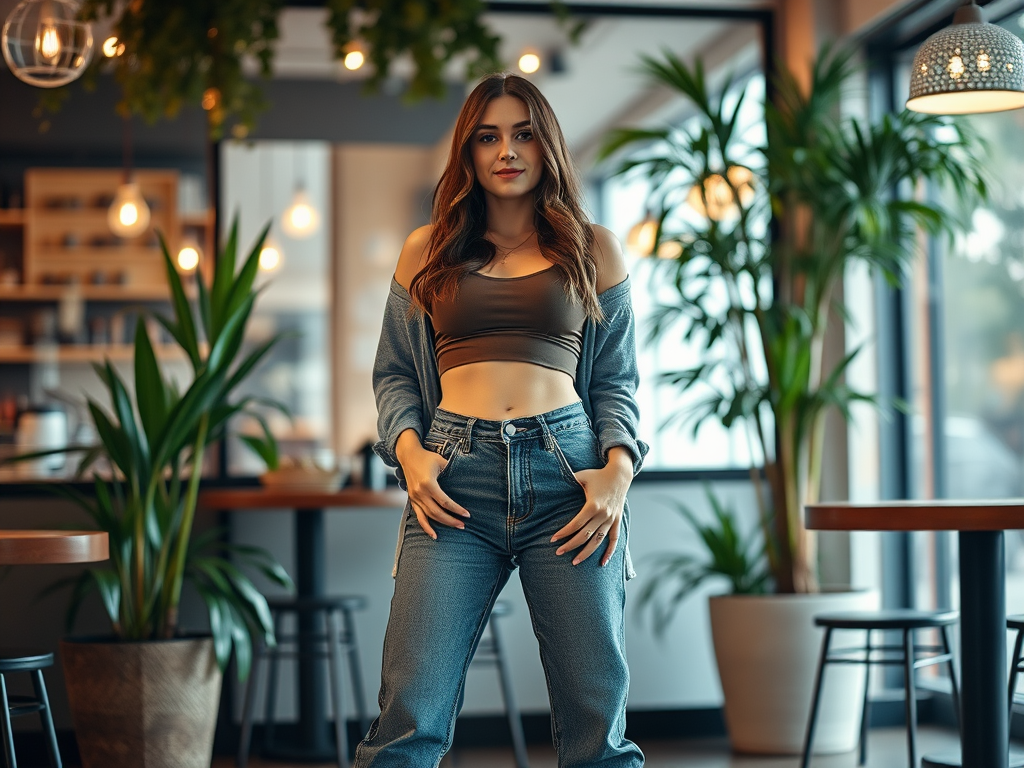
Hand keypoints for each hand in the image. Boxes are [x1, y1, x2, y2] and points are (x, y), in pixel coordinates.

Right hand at [396, 429, 469, 539]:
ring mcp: (415, 497)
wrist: (409, 456)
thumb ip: (452, 471)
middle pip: (437, 512)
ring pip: (429, 516)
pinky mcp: (412, 499)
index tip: (467, 515)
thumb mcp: (441, 461)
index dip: (457, 510)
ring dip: (442, 524)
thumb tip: (465, 481)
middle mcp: (420, 493)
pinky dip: (426, 527)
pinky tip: (434, 535)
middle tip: (463, 525)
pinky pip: (419, 516)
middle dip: (451, 520)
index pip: (445, 502)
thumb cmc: (427, 457)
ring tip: (455, 527)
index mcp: (428, 484)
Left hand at [550, 446, 632, 565]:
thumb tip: (551, 481)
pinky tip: (602, 563)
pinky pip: (614, 539)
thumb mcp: (581, 476)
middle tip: (558, 553)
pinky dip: (609, 552)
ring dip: (586, 553)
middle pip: (585, 535)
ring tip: (574, 562)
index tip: (553, 540)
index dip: (564, 533)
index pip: (576, 524)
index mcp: (593, 505)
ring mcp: (611, 519)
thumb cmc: (597, 475)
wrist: (620, 474)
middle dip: (570, 545)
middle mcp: (603, 514)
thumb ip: (568, 480)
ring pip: (598, 541)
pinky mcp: (616, 521)